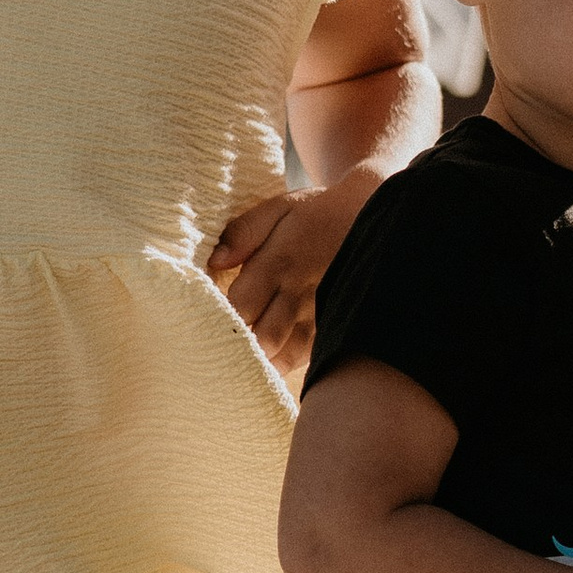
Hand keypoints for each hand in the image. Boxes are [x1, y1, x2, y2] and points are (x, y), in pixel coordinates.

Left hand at [207, 174, 377, 378]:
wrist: (374, 215)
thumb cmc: (316, 213)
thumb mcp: (280, 208)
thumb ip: (244, 232)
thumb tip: (214, 261)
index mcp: (282, 261)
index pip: (241, 303)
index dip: (217, 316)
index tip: (198, 319)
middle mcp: (301, 293)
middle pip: (262, 336)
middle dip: (237, 346)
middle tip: (212, 349)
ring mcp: (320, 314)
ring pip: (283, 354)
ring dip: (258, 361)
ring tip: (232, 363)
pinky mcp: (333, 326)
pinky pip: (304, 357)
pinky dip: (280, 363)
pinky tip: (262, 363)